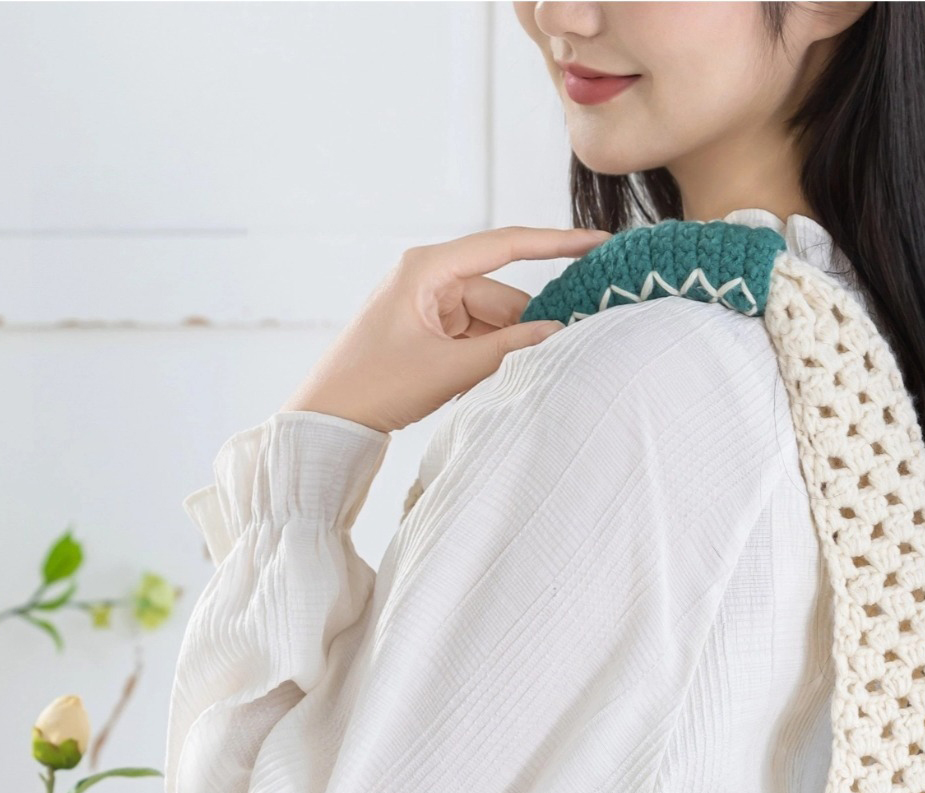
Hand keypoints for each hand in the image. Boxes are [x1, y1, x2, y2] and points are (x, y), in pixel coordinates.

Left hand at [282, 225, 611, 433]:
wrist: (326, 418)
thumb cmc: (373, 384)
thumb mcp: (448, 368)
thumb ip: (508, 350)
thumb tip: (560, 335)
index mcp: (428, 267)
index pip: (506, 245)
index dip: (557, 243)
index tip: (598, 243)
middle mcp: (430, 277)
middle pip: (503, 294)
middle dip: (527, 326)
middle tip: (562, 353)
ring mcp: (430, 305)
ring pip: (494, 320)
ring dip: (506, 349)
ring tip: (506, 380)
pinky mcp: (430, 331)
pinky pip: (477, 337)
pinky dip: (489, 358)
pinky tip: (487, 383)